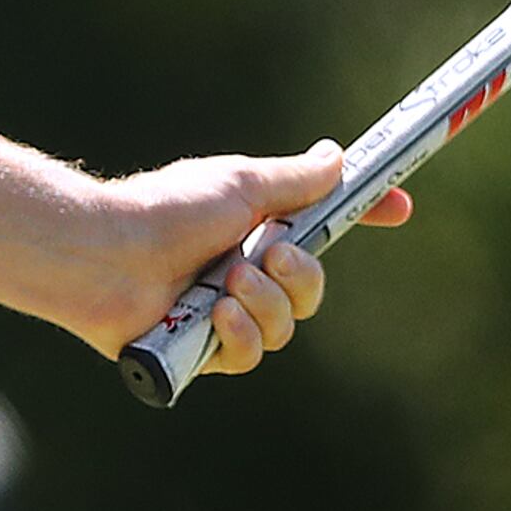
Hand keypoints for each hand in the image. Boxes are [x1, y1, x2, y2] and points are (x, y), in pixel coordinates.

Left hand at [72, 142, 413, 376]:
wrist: (108, 252)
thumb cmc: (165, 210)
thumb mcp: (240, 185)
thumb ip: (294, 180)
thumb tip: (338, 155)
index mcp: (254, 231)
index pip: (322, 230)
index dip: (363, 217)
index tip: (403, 208)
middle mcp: (242, 273)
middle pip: (310, 291)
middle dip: (300, 276)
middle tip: (268, 256)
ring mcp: (222, 315)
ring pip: (285, 326)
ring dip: (263, 303)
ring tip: (224, 282)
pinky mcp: (201, 352)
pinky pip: (250, 355)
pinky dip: (238, 334)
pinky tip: (215, 315)